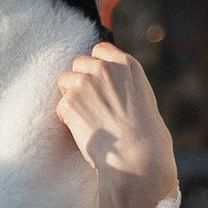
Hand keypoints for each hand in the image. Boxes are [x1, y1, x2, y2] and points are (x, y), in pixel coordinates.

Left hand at [54, 43, 177, 207]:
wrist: (138, 158)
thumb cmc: (146, 136)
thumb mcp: (142, 97)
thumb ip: (122, 83)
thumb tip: (106, 84)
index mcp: (126, 64)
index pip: (99, 49)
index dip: (95, 66)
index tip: (98, 82)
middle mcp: (104, 68)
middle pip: (78, 63)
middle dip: (81, 80)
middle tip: (91, 105)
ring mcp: (84, 83)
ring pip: (65, 81)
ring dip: (71, 97)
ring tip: (88, 119)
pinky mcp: (69, 102)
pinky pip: (60, 106)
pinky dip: (67, 118)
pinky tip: (85, 131)